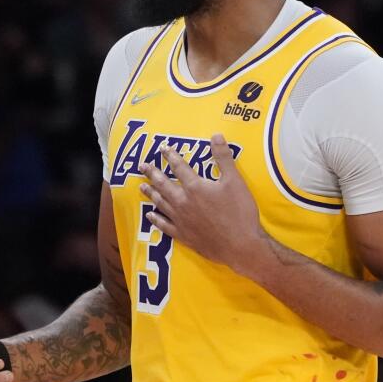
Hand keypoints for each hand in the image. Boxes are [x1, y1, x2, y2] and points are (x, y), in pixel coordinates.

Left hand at [139, 134, 264, 268]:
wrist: (241, 246)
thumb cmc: (239, 212)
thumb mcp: (235, 181)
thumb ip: (223, 157)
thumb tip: (216, 135)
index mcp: (195, 187)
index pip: (179, 167)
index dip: (171, 156)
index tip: (163, 148)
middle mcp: (183, 202)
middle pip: (163, 184)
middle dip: (152, 173)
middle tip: (142, 166)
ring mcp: (181, 220)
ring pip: (160, 203)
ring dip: (150, 193)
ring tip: (142, 186)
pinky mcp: (183, 235)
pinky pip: (164, 225)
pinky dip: (156, 219)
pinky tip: (150, 215)